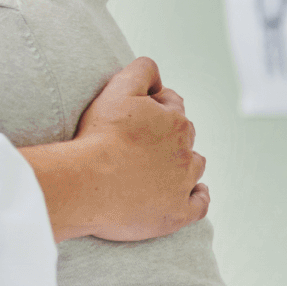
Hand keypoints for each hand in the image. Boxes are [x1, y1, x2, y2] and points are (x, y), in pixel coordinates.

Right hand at [25, 57, 210, 241]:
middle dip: (168, 135)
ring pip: (194, 168)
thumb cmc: (100, 137)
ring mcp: (182, 185)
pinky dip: (197, 197)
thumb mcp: (119, 89)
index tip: (134, 115)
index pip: (172, 106)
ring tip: (161, 167)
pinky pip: (199, 205)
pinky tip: (193, 193)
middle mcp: (186, 152)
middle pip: (185, 136)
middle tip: (139, 141)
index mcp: (175, 122)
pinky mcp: (176, 213)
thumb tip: (156, 71)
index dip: (154, 107)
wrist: (87, 183)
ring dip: (183, 164)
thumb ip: (142, 71)